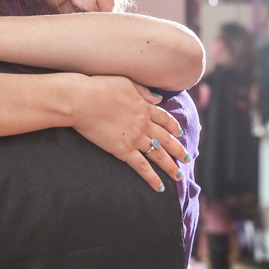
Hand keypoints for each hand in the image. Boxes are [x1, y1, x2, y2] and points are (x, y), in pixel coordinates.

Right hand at [67, 75, 188, 192]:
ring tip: (178, 176)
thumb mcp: (125, 82)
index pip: (165, 119)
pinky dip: (152, 178)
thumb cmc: (99, 87)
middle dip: (178, 150)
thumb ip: (143, 90)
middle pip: (166, 139)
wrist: (81, 100)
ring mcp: (135, 138)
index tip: (179, 133)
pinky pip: (142, 167)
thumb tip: (158, 99)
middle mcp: (144, 123)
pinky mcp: (123, 150)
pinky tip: (159, 187)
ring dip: (170, 166)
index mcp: (144, 106)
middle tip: (187, 158)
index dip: (173, 127)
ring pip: (158, 155)